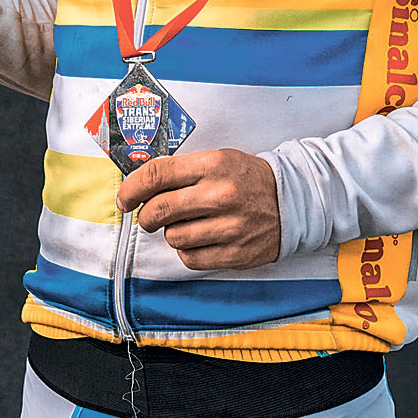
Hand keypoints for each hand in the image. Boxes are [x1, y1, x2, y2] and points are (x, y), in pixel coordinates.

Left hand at [116, 148, 280, 269]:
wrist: (292, 201)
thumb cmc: (247, 179)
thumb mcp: (218, 160)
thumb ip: (181, 170)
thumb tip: (140, 186)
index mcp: (213, 165)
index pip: (157, 174)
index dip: (132, 188)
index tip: (125, 198)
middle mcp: (221, 194)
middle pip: (160, 209)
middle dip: (146, 215)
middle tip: (149, 215)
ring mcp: (230, 226)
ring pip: (173, 236)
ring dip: (172, 232)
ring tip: (187, 224)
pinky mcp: (236, 253)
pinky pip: (191, 258)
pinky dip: (188, 250)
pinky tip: (200, 239)